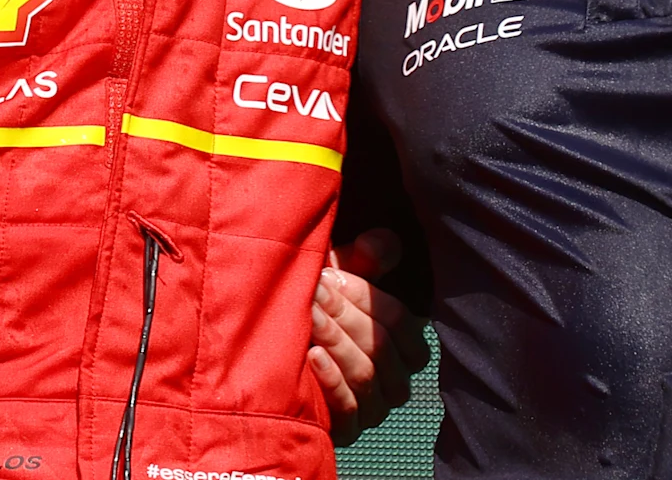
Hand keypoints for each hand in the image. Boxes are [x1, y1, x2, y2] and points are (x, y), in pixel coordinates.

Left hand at [310, 230, 423, 443]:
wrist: (267, 353)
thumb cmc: (312, 306)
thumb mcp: (336, 276)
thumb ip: (364, 258)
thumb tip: (382, 241)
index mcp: (402, 347)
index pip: (404, 325)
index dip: (370, 298)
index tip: (332, 274)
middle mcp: (395, 381)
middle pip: (383, 348)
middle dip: (346, 315)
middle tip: (313, 290)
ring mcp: (374, 409)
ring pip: (367, 376)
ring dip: (337, 342)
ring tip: (309, 318)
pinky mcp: (347, 430)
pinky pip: (349, 410)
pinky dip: (332, 381)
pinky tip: (312, 356)